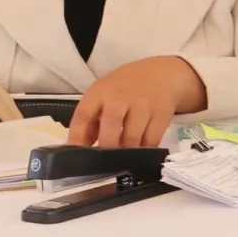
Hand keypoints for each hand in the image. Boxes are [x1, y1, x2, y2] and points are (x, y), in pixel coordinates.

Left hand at [68, 56, 207, 147]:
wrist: (161, 75)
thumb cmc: (124, 88)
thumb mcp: (102, 95)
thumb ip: (91, 120)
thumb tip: (80, 147)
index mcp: (99, 92)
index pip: (83, 114)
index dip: (77, 136)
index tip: (76, 155)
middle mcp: (120, 97)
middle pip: (110, 125)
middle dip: (107, 147)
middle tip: (104, 161)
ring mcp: (142, 105)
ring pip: (132, 138)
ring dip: (126, 152)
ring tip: (123, 158)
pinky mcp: (161, 115)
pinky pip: (151, 141)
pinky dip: (144, 151)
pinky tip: (140, 152)